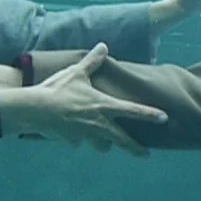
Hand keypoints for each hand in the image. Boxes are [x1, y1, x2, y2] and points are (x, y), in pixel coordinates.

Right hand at [0, 44, 167, 155]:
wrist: (36, 109)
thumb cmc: (58, 89)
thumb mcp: (77, 73)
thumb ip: (92, 62)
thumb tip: (104, 46)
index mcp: (104, 106)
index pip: (133, 111)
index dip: (150, 114)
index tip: (164, 118)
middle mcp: (98, 124)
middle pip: (122, 140)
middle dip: (135, 148)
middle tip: (145, 155)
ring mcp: (85, 135)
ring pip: (100, 145)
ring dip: (103, 144)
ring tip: (105, 145)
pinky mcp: (71, 140)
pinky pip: (77, 141)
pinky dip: (76, 138)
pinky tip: (70, 133)